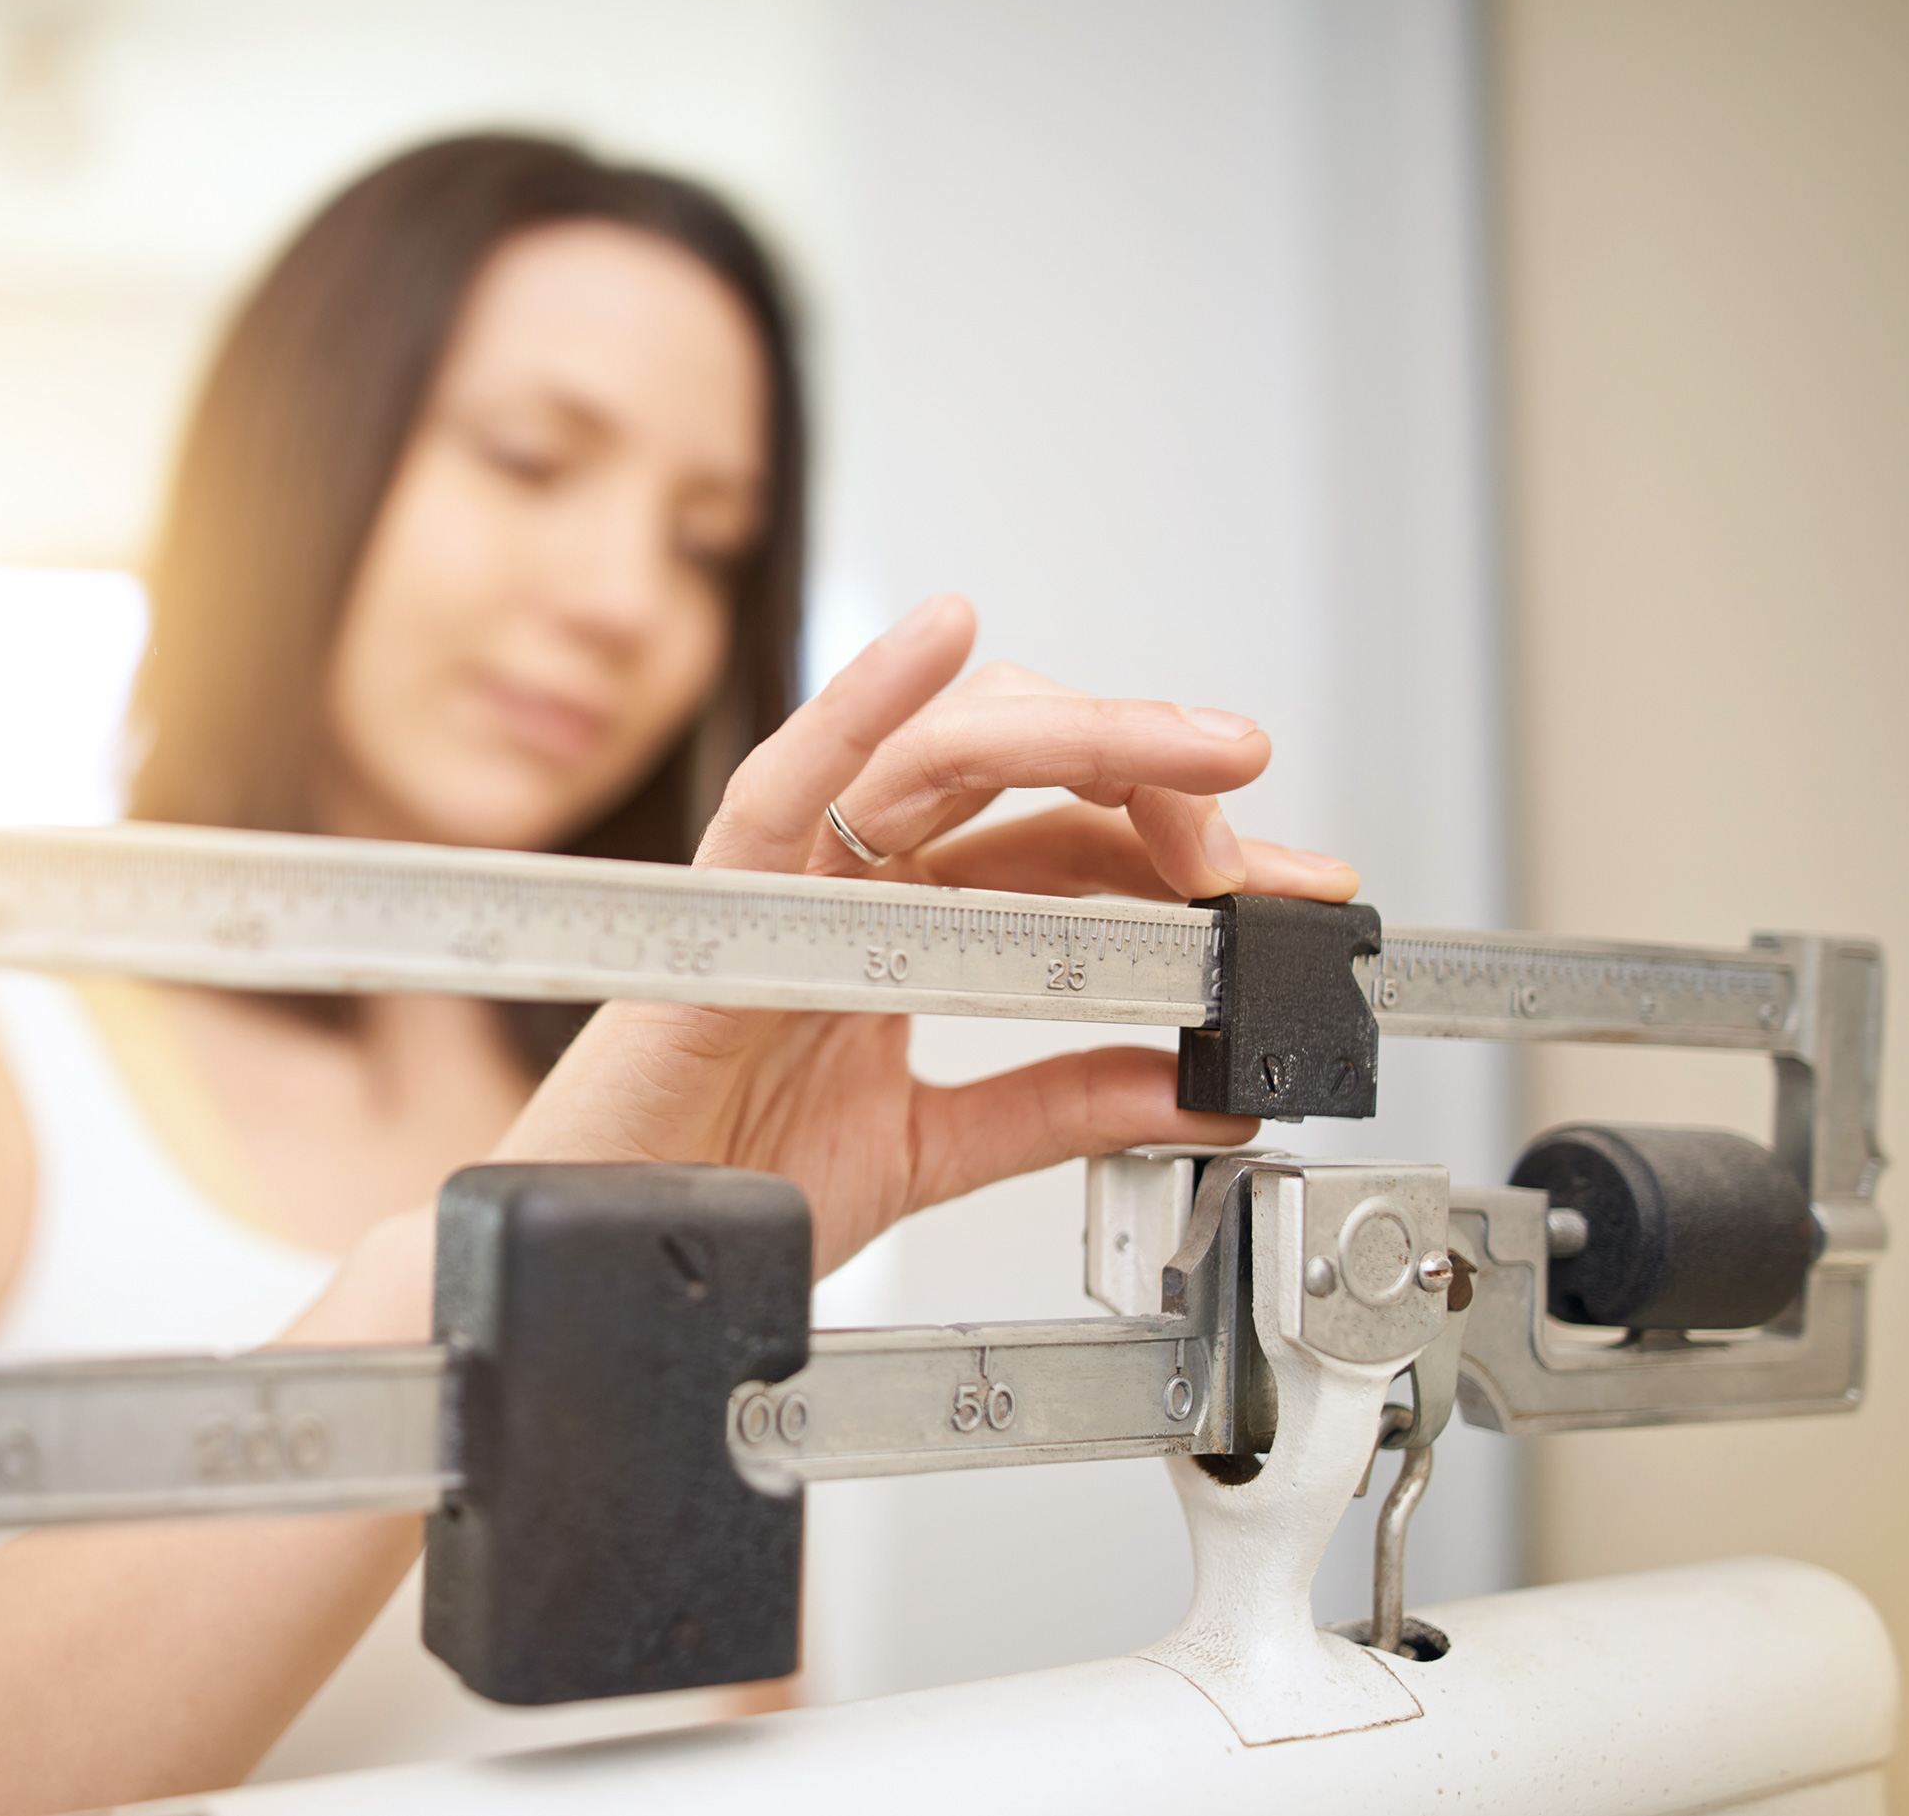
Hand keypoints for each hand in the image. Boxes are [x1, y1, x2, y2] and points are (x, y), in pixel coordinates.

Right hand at [493, 593, 1360, 1273]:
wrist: (610, 1265)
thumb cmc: (715, 1192)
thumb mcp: (926, 1151)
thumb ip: (1051, 1105)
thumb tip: (1197, 1088)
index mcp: (895, 927)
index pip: (1064, 853)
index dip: (1188, 860)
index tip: (1298, 890)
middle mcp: (848, 882)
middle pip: (1023, 781)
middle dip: (1161, 785)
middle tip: (1272, 822)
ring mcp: (786, 883)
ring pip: (942, 759)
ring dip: (1081, 735)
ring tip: (1195, 744)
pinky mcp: (719, 911)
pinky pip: (787, 789)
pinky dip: (861, 705)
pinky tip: (944, 642)